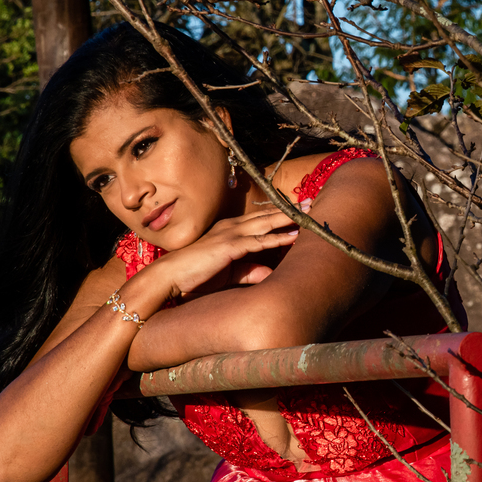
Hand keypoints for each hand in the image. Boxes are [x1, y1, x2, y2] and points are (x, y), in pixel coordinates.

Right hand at [151, 207, 304, 299]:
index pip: (261, 219)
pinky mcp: (229, 247)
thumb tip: (270, 275)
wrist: (169, 277)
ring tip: (309, 215)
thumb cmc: (195, 275)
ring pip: (266, 223)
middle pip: (267, 216)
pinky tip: (292, 236)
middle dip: (291, 210)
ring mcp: (230, 235)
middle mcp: (232, 227)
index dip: (282, 214)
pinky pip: (258, 241)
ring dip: (289, 219)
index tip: (301, 210)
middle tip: (313, 204)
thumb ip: (249, 271)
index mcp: (230, 230)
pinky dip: (276, 238)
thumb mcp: (229, 274)